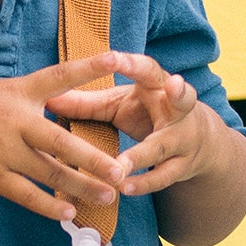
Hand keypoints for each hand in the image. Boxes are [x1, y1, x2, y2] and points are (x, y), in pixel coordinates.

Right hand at [0, 53, 129, 222]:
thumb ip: (27, 99)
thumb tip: (57, 102)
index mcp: (18, 93)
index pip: (59, 77)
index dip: (88, 67)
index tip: (116, 58)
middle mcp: (14, 122)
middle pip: (61, 143)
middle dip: (94, 159)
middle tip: (121, 171)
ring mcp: (3, 153)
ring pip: (50, 174)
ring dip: (81, 188)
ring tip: (108, 197)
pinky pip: (26, 195)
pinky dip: (49, 206)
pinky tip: (69, 213)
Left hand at [44, 51, 211, 197]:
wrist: (198, 143)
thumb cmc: (148, 114)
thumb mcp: (120, 104)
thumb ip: (87, 103)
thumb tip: (46, 99)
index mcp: (159, 86)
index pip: (148, 69)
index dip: (132, 64)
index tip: (114, 57)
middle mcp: (178, 110)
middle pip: (183, 98)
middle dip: (180, 92)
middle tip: (174, 85)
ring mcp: (184, 138)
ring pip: (166, 145)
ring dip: (142, 156)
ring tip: (119, 167)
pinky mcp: (184, 165)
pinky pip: (165, 176)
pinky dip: (144, 183)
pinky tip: (124, 188)